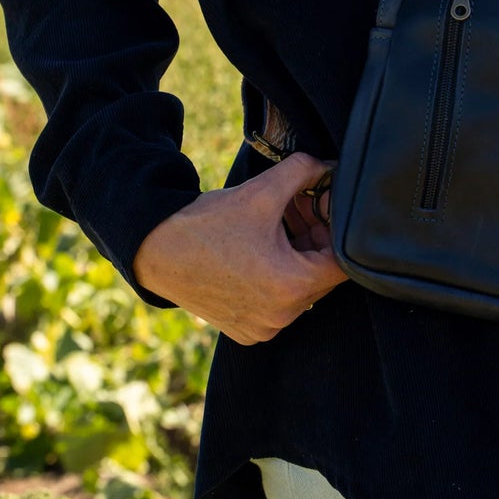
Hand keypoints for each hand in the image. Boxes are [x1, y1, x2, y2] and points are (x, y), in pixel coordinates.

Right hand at [132, 152, 346, 344]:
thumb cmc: (208, 224)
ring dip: (297, 259)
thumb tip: (331, 166)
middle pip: (321, 276)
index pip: (341, 261)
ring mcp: (264, 328)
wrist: (156, 251)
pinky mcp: (247, 332)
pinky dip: (277, 280)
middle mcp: (281, 317)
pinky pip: (278, 305)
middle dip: (316, 241)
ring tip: (278, 227)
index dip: (337, 229)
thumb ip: (305, 172)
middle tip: (300, 210)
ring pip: (301, 290)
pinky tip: (261, 252)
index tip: (324, 209)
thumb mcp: (262, 190)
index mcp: (291, 287)